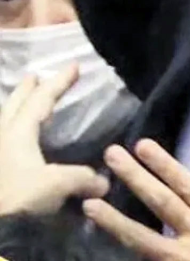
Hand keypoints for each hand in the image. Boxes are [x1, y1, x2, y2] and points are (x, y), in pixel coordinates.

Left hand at [0, 65, 109, 214]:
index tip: (75, 66)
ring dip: (16, 111)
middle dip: (26, 90)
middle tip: (35, 76)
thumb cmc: (21, 198)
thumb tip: (104, 182)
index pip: (42, 100)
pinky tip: (21, 144)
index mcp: (17, 134)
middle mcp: (3, 139)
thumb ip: (83, 178)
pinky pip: (6, 142)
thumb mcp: (58, 185)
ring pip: (5, 123)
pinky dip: (14, 134)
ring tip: (25, 105)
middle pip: (14, 106)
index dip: (59, 82)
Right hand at [83, 139, 189, 260]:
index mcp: (181, 259)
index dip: (114, 222)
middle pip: (162, 202)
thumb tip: (139, 248)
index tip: (90, 204)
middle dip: (136, 178)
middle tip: (113, 152)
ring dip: (166, 165)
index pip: (140, 239)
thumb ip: (162, 260)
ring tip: (143, 143)